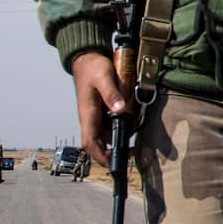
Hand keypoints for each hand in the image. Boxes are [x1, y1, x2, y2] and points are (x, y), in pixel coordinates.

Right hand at [71, 51, 124, 167]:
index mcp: (88, 114)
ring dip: (118, 141)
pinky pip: (111, 125)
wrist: (87, 59)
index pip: (89, 142)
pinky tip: (133, 126)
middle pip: (99, 144)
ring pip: (106, 135)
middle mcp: (91, 118)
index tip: (112, 164)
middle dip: (112, 153)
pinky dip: (121, 129)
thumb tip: (120, 110)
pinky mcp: (102, 111)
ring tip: (135, 146)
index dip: (99, 156)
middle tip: (131, 156)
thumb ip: (112, 93)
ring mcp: (96, 116)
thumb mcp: (103, 78)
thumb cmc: (93, 68)